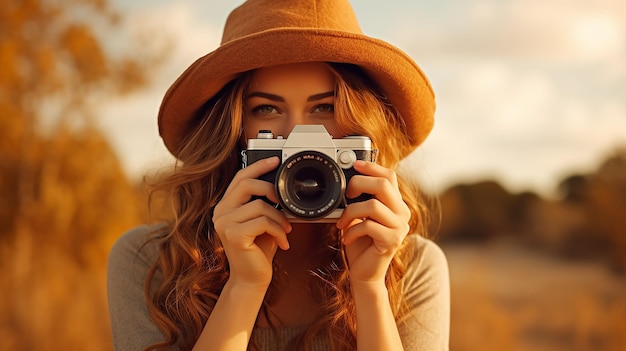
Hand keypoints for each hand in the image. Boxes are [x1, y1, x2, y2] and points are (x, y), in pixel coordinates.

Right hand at [212, 157, 291, 287]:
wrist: (252, 278)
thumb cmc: (258, 250)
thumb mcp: (261, 222)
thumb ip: (263, 203)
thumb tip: (279, 187)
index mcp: (226, 206)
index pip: (240, 177)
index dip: (258, 166)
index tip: (275, 160)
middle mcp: (220, 212)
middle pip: (247, 184)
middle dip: (271, 189)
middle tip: (283, 203)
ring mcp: (224, 224)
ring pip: (260, 205)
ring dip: (279, 218)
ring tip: (285, 230)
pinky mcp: (233, 235)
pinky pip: (263, 222)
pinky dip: (278, 230)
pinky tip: (282, 241)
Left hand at [336, 161, 410, 285]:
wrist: (365, 273)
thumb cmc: (361, 244)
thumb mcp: (361, 216)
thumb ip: (362, 199)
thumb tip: (349, 181)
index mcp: (396, 204)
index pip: (389, 176)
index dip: (371, 167)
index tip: (354, 165)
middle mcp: (403, 213)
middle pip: (383, 185)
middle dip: (359, 185)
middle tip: (346, 196)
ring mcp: (400, 227)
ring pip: (373, 206)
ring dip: (351, 212)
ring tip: (342, 223)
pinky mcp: (392, 241)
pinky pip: (368, 226)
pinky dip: (352, 231)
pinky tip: (347, 238)